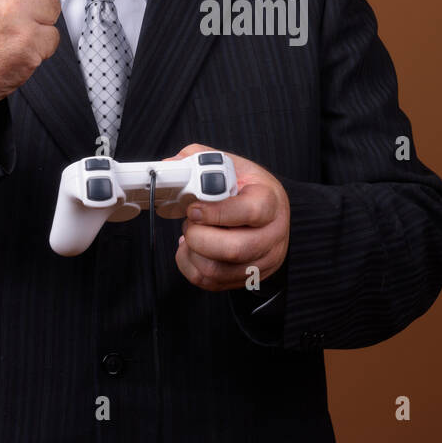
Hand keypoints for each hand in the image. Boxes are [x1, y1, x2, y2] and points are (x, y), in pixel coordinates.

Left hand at [164, 144, 289, 292]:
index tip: (194, 208)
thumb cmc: (248, 188)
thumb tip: (170, 166)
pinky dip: (190, 265)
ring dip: (192, 252)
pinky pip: (210, 283)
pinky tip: (193, 249)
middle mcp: (271, 235)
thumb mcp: (232, 165)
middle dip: (198, 237)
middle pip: (233, 249)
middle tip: (190, 222)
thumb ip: (200, 160)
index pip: (249, 212)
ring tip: (191, 233)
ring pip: (217, 271)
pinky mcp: (247, 278)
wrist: (270, 213)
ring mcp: (262, 261)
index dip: (216, 213)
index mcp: (270, 201)